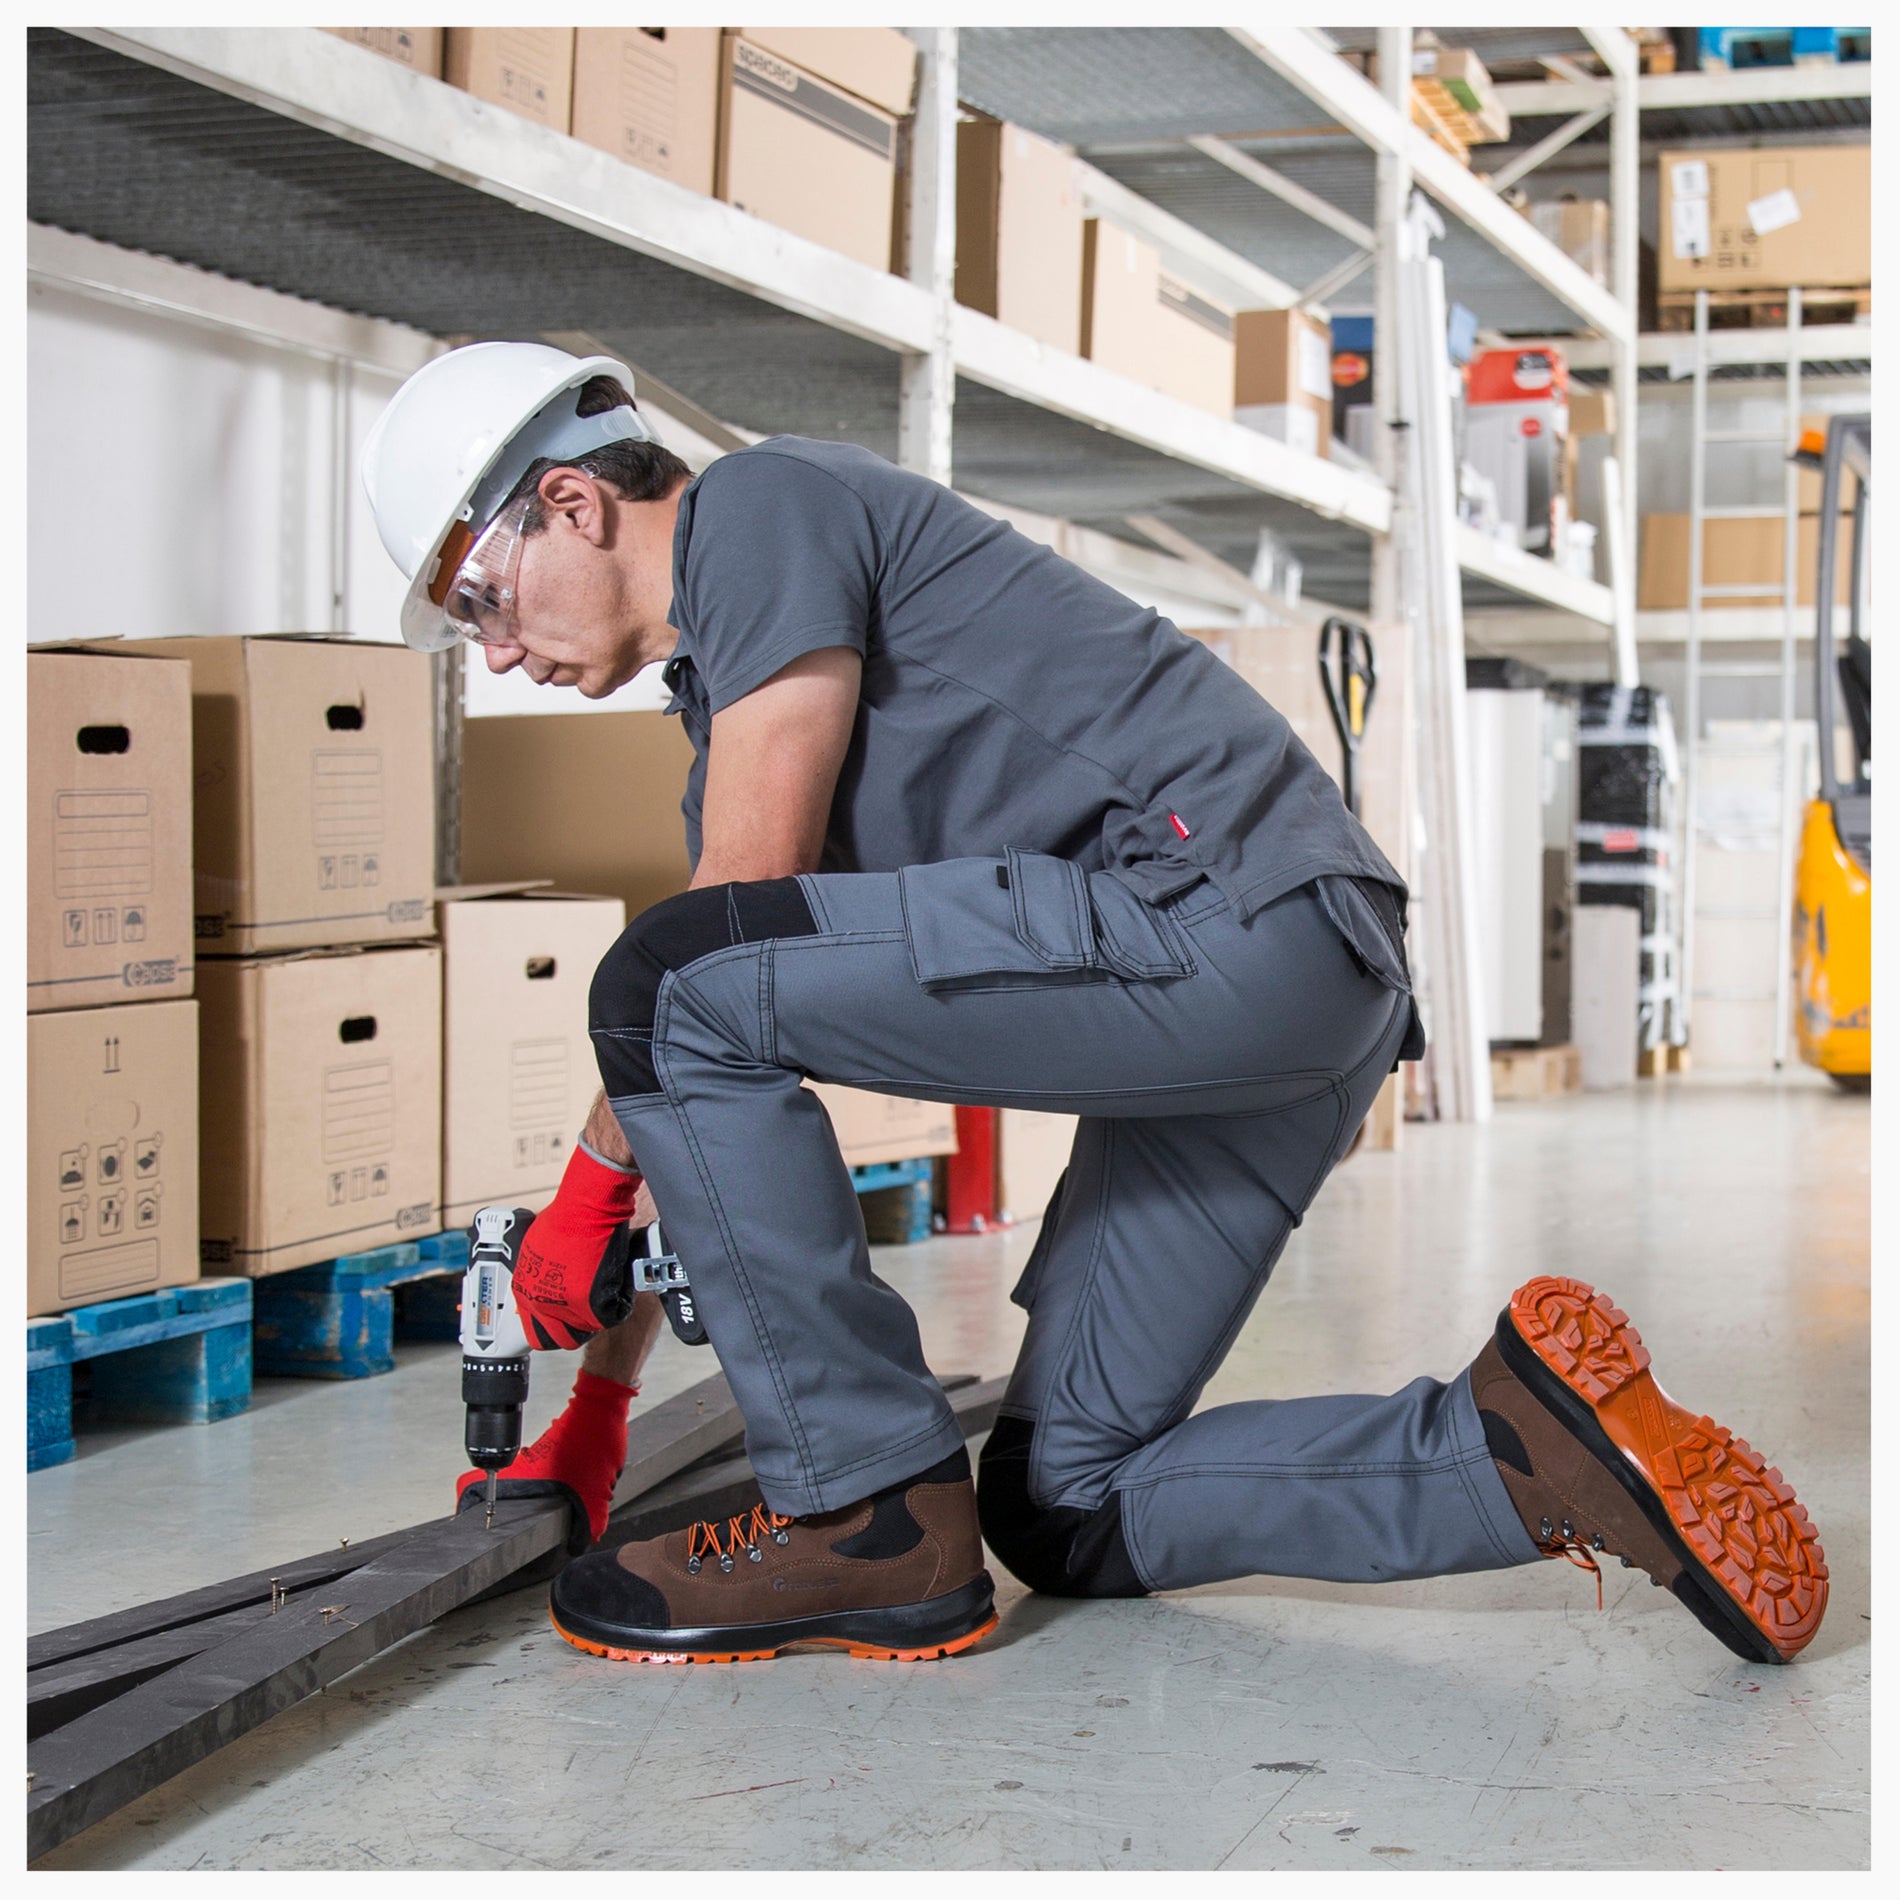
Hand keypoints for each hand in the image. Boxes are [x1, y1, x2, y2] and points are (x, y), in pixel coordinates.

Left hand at [511, 1145, 641, 1350]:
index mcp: (525, 1291)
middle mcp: (541, 1303)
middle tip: (588, 1312)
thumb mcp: (536, 1249)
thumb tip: (549, 1281)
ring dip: (597, 1316)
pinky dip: (620, 1302)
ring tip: (606, 1294)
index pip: (534, 1329)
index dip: (553, 1324)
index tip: (564, 1316)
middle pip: (558, 1339)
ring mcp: (566, 1307)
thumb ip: (540, 1273)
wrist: (585, 1207)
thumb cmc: (565, 1218)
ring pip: (586, 1331)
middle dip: (575, 1328)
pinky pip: (612, 1316)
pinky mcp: (591, 1305)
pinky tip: (620, 1285)